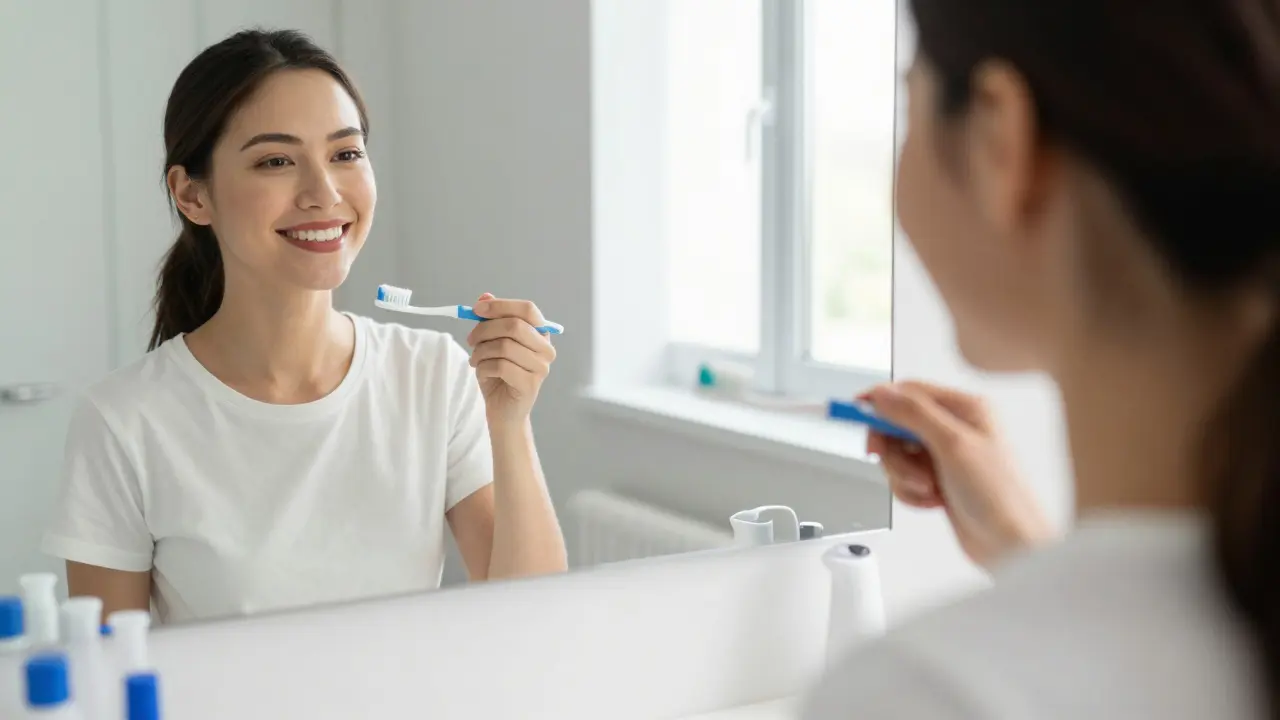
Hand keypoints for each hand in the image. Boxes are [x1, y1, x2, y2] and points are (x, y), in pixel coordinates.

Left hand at [466, 293, 556, 425]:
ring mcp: (541, 368)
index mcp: (540, 335)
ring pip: (504, 346)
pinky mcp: (530, 385)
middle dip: (485, 329)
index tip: (477, 309)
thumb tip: (484, 297)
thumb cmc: (500, 376)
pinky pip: (500, 366)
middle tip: (470, 339)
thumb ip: (492, 320)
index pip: (527, 309)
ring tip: (475, 360)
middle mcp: (546, 350)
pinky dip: (483, 367)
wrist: (504, 412)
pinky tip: (482, 373)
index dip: (501, 305)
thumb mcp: (493, 343)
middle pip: (514, 326)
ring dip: (481, 351)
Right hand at [864, 380, 1055, 569]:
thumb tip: (883, 393)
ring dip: (902, 475)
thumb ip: (914, 414)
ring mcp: (944, 456)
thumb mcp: (953, 445)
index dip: (879, 401)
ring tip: (926, 487)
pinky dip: (910, 492)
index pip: (908, 392)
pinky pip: (903, 478)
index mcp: (964, 409)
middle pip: (896, 424)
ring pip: (896, 454)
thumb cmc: (1000, 496)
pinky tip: (931, 499)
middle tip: (891, 461)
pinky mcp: (938, 480)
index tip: (854, 411)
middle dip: (892, 449)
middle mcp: (954, 429)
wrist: (1011, 545)